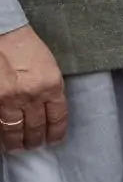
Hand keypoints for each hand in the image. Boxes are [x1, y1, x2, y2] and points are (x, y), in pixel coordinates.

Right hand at [0, 26, 67, 151]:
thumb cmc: (26, 47)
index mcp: (51, 86)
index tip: (54, 140)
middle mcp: (32, 96)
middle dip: (35, 140)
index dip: (56, 133)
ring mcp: (9, 99)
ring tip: (16, 147)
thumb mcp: (49, 68)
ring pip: (14, 129)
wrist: (2, 34)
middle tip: (34, 145)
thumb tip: (48, 111)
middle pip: (36, 127)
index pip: (58, 118)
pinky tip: (2, 138)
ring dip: (16, 141)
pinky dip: (0, 133)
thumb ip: (50, 90)